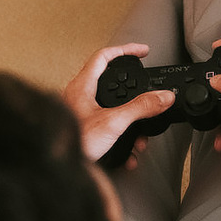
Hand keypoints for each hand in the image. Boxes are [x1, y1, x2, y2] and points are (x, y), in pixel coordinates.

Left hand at [62, 44, 175, 165]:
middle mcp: (80, 97)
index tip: (143, 52)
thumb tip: (163, 97)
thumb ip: (141, 107)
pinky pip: (109, 126)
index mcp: (83, 86)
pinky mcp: (85, 130)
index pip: (105, 56)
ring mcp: (81, 113)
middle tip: (147, 86)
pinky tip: (130, 152)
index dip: (126, 50)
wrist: (56, 170)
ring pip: (112, 108)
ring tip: (141, 136)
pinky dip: (123, 137)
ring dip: (131, 121)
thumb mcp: (114, 122)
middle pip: (111, 81)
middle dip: (134, 90)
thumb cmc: (73, 143)